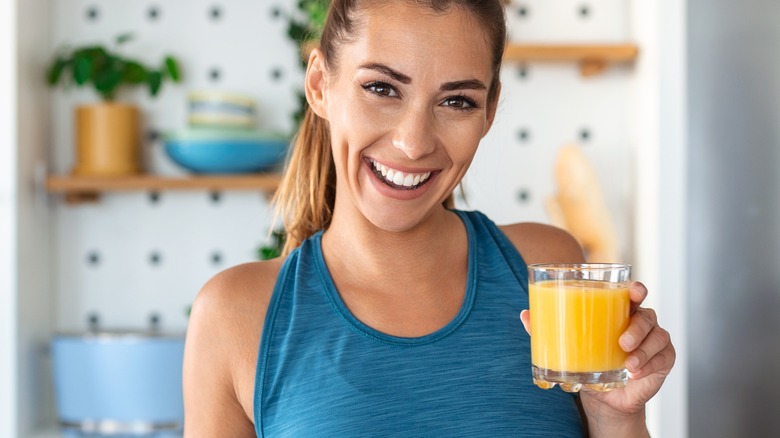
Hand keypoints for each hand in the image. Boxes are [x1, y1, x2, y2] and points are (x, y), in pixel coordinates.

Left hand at [520, 281, 675, 431]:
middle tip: (622, 341)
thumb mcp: (568, 346)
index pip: (632, 293)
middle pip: (646, 315)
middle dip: (637, 327)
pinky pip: (662, 357)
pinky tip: (636, 373)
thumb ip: (548, 329)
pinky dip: (649, 365)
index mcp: (619, 311)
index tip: (633, 291)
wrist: (604, 398)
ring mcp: (655, 339)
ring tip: (628, 364)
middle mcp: (640, 321)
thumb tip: (525, 315)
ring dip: (643, 350)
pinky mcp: (663, 359)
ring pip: (656, 336)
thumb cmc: (589, 363)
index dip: (636, 289)